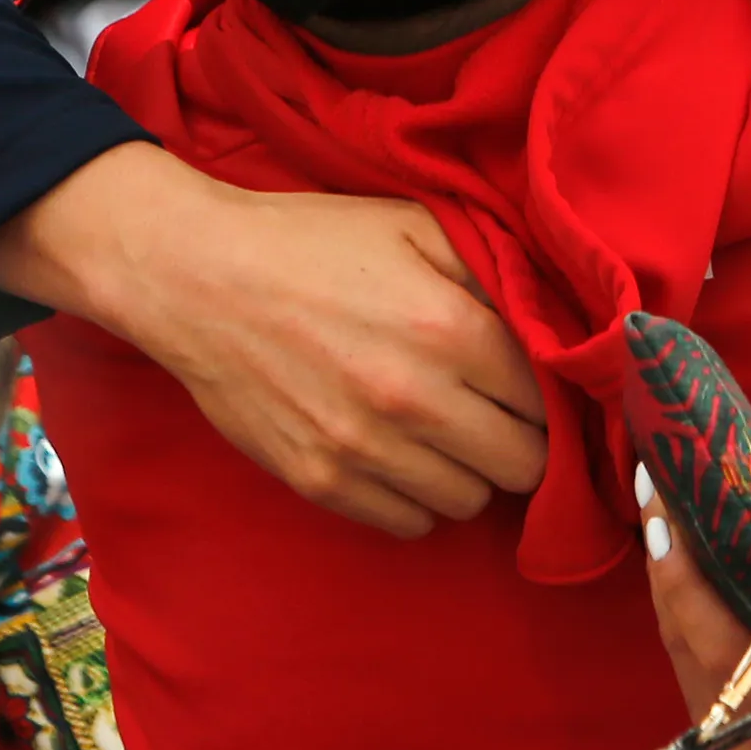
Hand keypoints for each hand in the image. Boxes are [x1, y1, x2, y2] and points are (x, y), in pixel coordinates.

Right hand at [0, 142, 546, 536]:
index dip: (549, 396)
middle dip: (521, 441)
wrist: (196, 278)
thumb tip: (553, 325)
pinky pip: (408, 523)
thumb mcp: (415, 226)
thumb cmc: (311, 243)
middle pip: (523, 466)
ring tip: (442, 432)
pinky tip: (399, 456)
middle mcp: (416, 400)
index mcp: (451, 330)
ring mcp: (365, 450)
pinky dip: (415, 498)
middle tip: (495, 415)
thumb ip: (493, 272)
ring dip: (468, 471)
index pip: (549, 402)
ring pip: (469, 502)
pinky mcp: (321, 482)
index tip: (534, 388)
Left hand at [642, 469, 750, 749]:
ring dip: (676, 596)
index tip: (669, 509)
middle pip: (689, 648)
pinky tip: (695, 584)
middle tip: (660, 496)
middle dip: (669, 568)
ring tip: (672, 526)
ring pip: (687, 668)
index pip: (723, 639)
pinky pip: (703, 689)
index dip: (685, 573)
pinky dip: (693, 632)